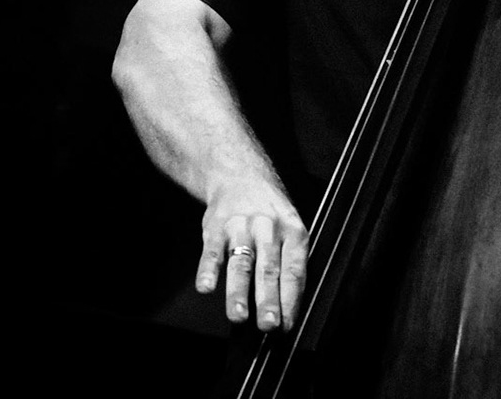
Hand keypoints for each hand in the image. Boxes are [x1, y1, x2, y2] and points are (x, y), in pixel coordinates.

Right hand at [195, 177, 308, 331]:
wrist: (239, 175)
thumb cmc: (269, 211)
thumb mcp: (290, 228)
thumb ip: (289, 264)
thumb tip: (287, 309)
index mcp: (293, 231)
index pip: (294, 270)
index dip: (291, 299)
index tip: (287, 324)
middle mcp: (268, 229)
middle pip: (269, 268)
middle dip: (269, 299)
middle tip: (269, 325)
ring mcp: (241, 227)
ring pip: (241, 262)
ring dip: (239, 291)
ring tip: (238, 315)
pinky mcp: (216, 227)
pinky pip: (212, 250)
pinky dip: (208, 270)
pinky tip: (206, 287)